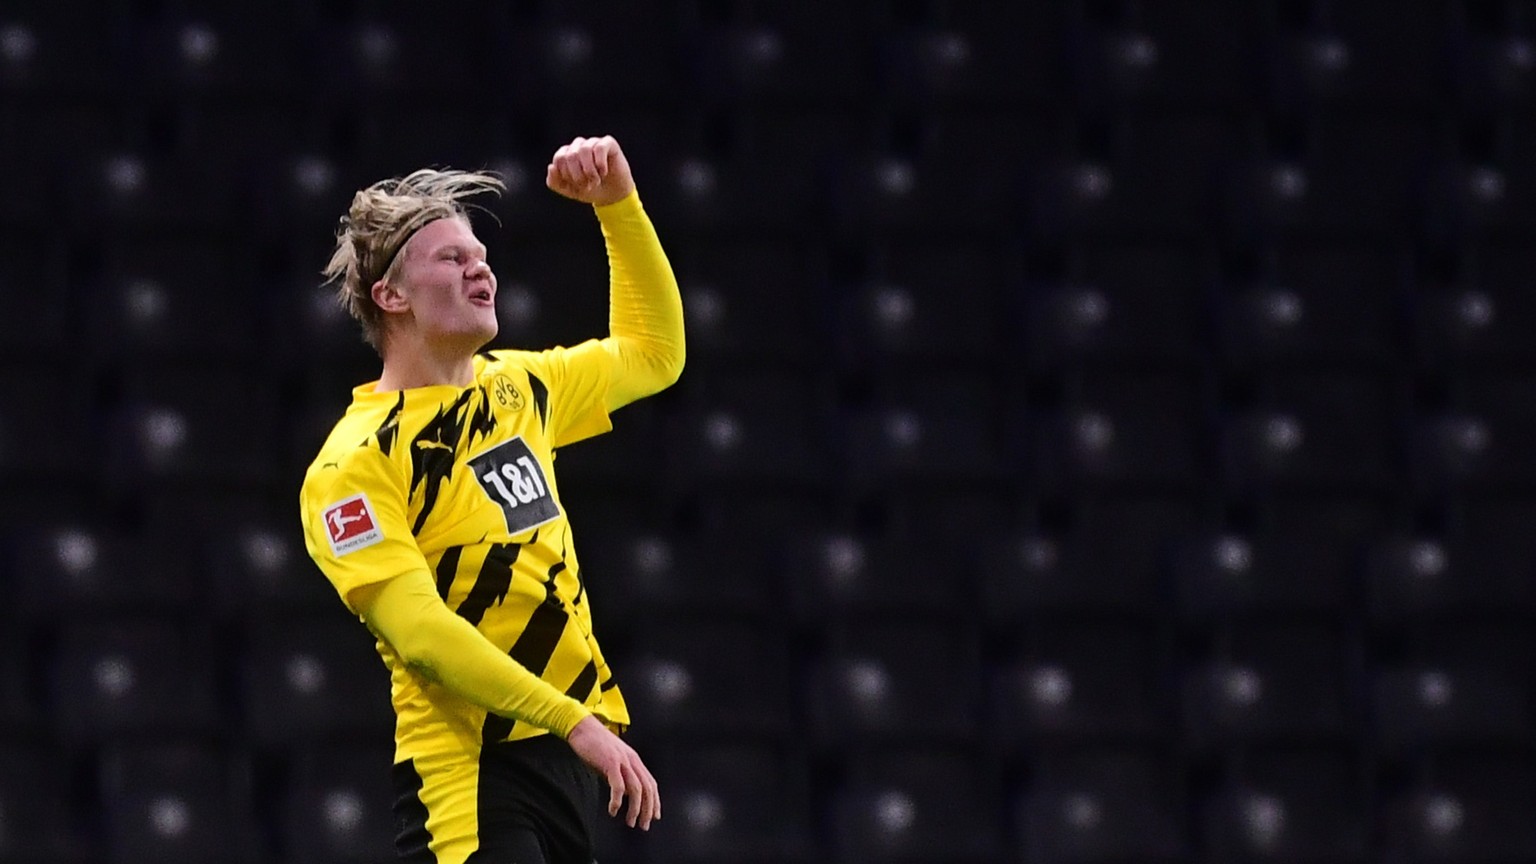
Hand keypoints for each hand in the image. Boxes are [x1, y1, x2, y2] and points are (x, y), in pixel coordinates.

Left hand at [546, 136, 635, 206]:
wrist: (612, 195)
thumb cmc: (590, 190)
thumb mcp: (569, 190)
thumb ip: (554, 182)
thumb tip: (551, 167)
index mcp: (567, 154)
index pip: (559, 159)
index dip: (567, 175)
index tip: (576, 186)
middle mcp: (579, 146)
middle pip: (571, 155)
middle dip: (578, 175)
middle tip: (587, 186)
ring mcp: (593, 143)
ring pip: (584, 150)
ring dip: (589, 170)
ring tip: (595, 181)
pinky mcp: (608, 143)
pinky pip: (599, 147)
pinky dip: (600, 163)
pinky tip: (603, 172)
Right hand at [565, 715, 660, 829]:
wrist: (583, 728)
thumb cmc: (595, 745)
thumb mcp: (613, 761)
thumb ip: (620, 776)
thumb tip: (624, 795)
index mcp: (634, 760)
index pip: (651, 783)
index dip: (654, 801)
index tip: (653, 816)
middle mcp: (632, 760)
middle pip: (647, 788)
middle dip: (647, 809)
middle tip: (643, 825)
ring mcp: (622, 761)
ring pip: (636, 789)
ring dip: (635, 808)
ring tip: (630, 821)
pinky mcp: (610, 762)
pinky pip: (618, 785)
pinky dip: (617, 800)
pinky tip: (613, 810)